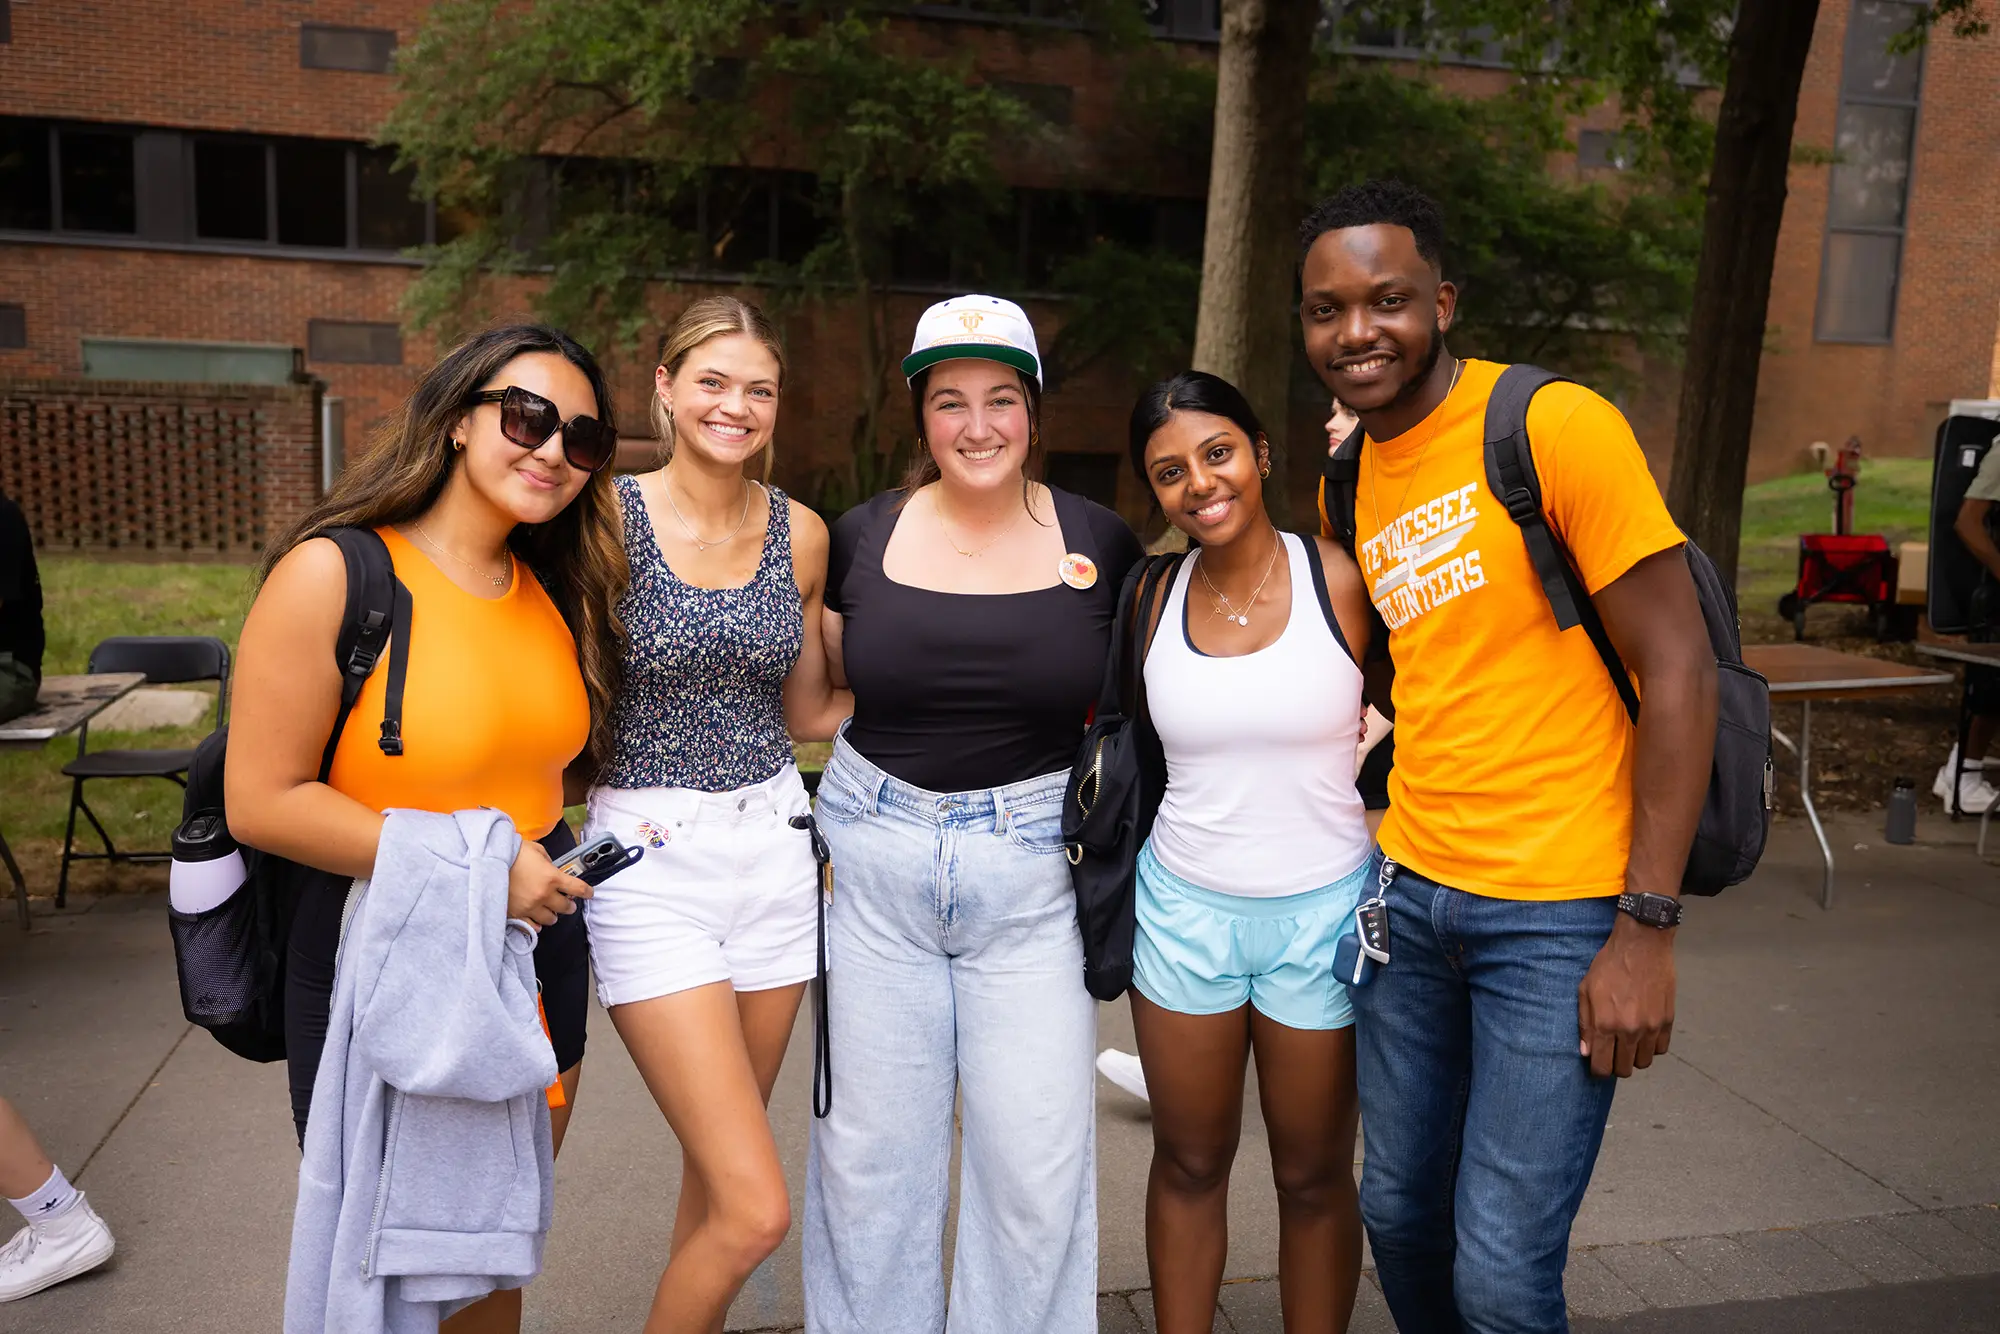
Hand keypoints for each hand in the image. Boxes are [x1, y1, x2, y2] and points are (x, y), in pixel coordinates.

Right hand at [508, 839, 588, 927]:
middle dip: (569, 905)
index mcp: (552, 877)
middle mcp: (544, 895)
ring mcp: (530, 907)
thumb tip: (553, 868)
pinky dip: (537, 924)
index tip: (589, 893)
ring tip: (550, 910)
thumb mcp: (537, 850)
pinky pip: (533, 927)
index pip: (578, 888)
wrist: (488, 861)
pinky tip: (536, 918)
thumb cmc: (512, 852)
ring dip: (553, 915)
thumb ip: (549, 862)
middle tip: (567, 902)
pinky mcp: (516, 914)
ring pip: (550, 919)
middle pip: (566, 907)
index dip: (587, 892)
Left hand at [1577, 914, 1675, 1077]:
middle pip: (1624, 1069)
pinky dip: (1651, 1046)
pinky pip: (1660, 1049)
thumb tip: (1586, 1052)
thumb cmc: (1609, 965)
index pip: (1602, 1067)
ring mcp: (1652, 1027)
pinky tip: (1643, 1033)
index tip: (1597, 1062)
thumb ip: (1585, 1024)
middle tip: (1612, 1050)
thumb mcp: (1586, 990)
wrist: (1642, 944)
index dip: (1598, 1070)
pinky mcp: (1667, 1021)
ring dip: (1634, 1056)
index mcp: (1606, 1024)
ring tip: (1627, 1041)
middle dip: (1615, 1064)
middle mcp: (1630, 1031)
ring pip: (1644, 1063)